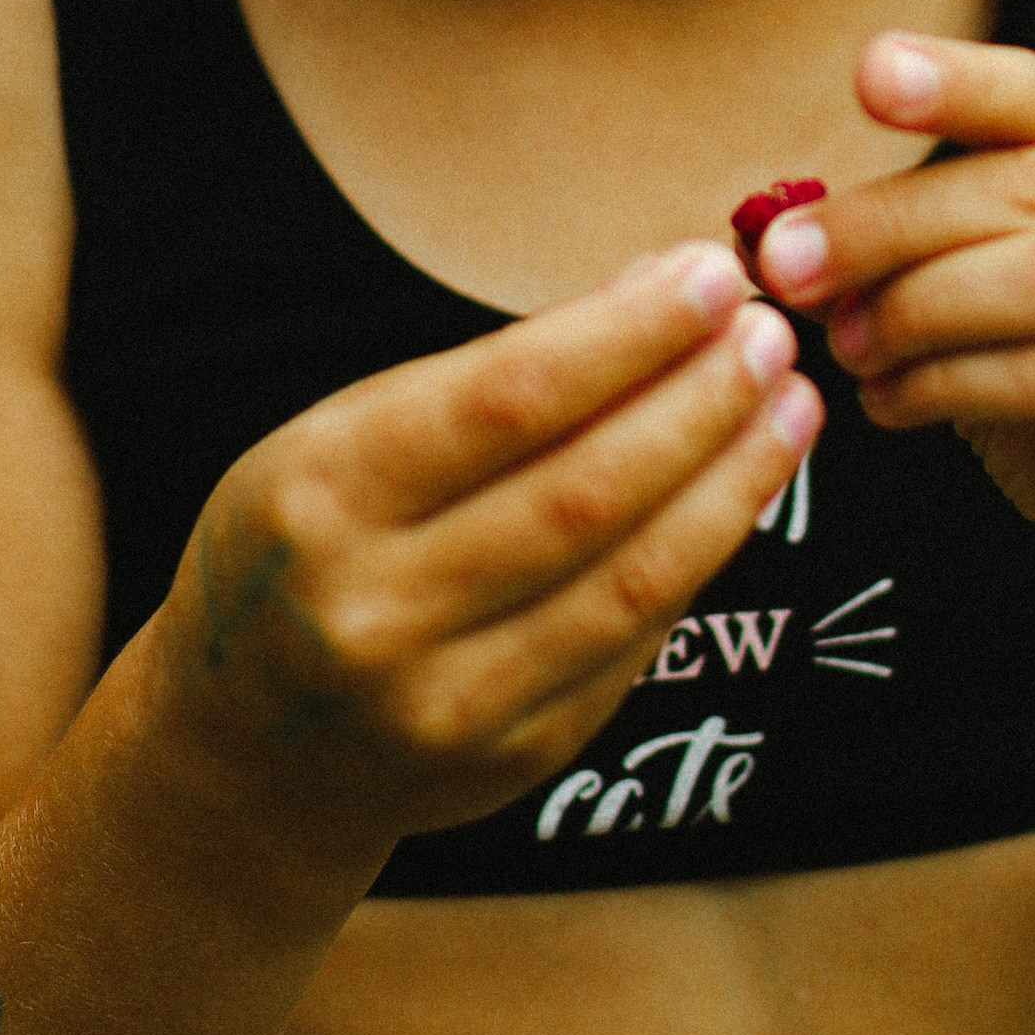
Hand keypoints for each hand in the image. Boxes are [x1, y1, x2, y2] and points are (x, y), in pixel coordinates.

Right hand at [158, 249, 821, 856]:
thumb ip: (492, 380)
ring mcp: (446, 703)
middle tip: (770, 334)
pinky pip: (633, 644)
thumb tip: (662, 287)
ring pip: (631, 580)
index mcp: (320, 495)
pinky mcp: (514, 761)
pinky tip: (738, 492)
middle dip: (699, 403)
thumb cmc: (308, 542)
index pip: (507, 400)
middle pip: (585, 493)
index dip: (626, 335)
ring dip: (731, 484)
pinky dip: (698, 558)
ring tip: (792, 407)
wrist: (241, 753)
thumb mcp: (345, 438)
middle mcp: (376, 609)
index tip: (709, 273)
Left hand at [752, 35, 1034, 677]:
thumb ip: (922, 265)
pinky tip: (890, 405)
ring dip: (919, 303)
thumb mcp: (1002, 328)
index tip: (869, 72)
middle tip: (788, 260)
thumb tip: (778, 227)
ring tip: (843, 345)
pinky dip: (952, 382)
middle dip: (894, 218)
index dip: (966, 80)